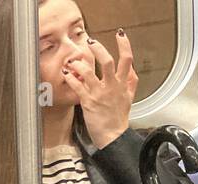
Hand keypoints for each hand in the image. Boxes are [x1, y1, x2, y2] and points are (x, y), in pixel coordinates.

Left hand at [65, 32, 138, 148]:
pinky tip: (66, 74)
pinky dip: (71, 79)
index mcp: (123, 83)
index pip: (127, 60)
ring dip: (79, 64)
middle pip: (107, 62)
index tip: (120, 34)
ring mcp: (99, 94)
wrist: (113, 136)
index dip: (125, 45)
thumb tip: (132, 68)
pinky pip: (78, 87)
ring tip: (73, 60)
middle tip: (91, 42)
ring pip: (89, 73)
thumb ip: (131, 81)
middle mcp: (112, 86)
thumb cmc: (119, 118)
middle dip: (99, 49)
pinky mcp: (88, 102)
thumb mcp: (130, 97)